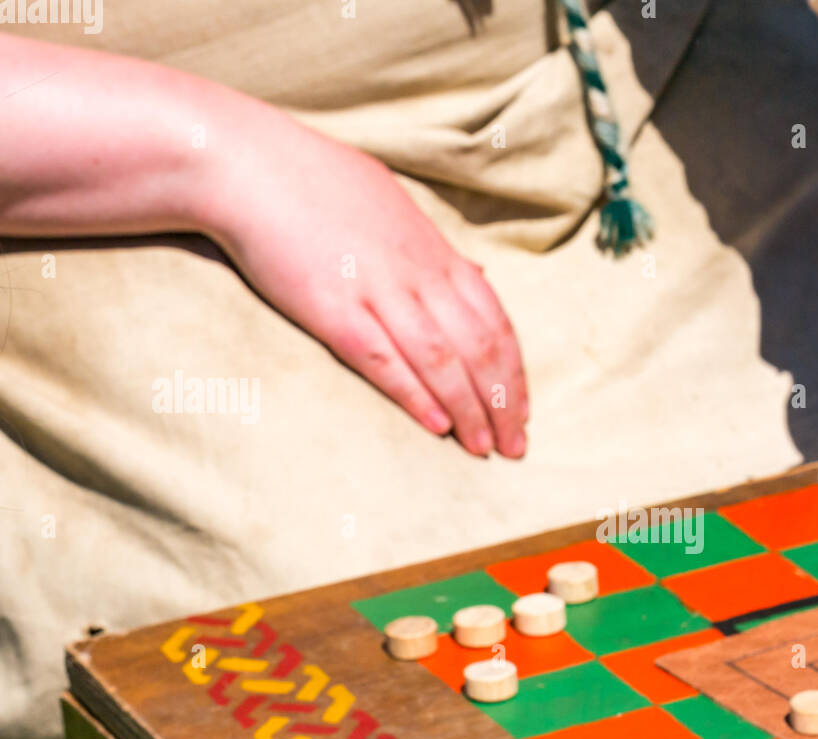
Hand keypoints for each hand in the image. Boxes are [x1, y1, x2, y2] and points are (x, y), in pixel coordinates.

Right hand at [196, 117, 526, 456]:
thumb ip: (436, 250)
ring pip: (440, 360)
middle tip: (515, 446)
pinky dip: (415, 395)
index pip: (495, 320)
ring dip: (468, 409)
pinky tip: (437, 426)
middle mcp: (416, 273)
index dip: (514, 371)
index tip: (523, 410)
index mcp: (434, 251)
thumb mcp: (394, 205)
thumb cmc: (317, 181)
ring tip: (484, 448)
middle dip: (503, 402)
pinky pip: (383, 360)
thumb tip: (477, 277)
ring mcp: (375, 290)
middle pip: (479, 347)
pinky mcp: (330, 308)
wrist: (245, 163)